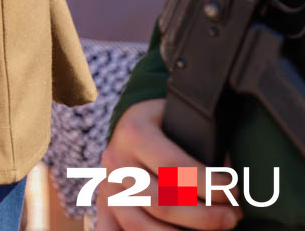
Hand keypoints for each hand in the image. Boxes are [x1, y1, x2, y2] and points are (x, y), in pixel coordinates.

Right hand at [94, 100, 239, 230]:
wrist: (135, 126)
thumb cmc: (171, 125)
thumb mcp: (186, 120)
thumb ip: (204, 148)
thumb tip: (230, 185)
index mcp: (134, 132)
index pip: (174, 167)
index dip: (210, 185)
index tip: (234, 192)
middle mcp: (116, 161)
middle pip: (160, 202)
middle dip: (204, 217)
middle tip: (232, 217)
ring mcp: (107, 186)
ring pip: (139, 225)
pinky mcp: (105, 206)